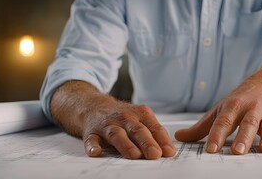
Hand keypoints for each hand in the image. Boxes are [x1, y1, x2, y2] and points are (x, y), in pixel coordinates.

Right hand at [51, 81, 175, 159]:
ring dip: (125, 144)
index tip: (169, 152)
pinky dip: (93, 146)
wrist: (94, 106)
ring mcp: (107, 125)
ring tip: (134, 155)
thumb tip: (169, 151)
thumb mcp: (140, 119)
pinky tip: (96, 152)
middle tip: (155, 154)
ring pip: (117, 134)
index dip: (162, 140)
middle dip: (147, 142)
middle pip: (137, 130)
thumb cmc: (123, 117)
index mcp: (140, 114)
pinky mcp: (91, 133)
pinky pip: (91, 140)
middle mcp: (124, 118)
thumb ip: (154, 134)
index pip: (153, 127)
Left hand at [175, 57, 261, 153]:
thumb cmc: (240, 101)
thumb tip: (179, 137)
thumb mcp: (220, 110)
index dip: (217, 135)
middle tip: (238, 152)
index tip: (211, 149)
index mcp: (233, 105)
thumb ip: (202, 127)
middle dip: (243, 137)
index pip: (223, 122)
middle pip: (247, 123)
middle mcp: (251, 108)